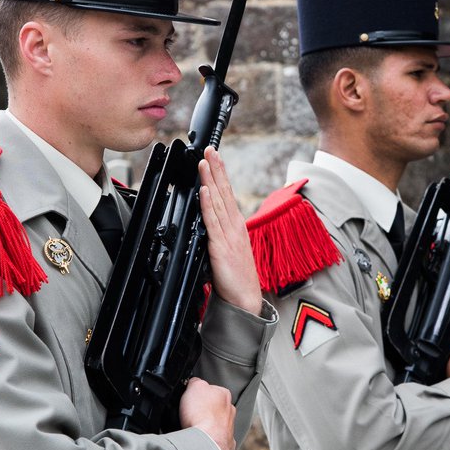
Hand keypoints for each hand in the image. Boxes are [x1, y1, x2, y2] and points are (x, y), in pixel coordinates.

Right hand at [179, 377, 236, 449]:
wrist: (205, 442)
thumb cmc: (202, 415)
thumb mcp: (195, 386)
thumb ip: (196, 381)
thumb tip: (194, 382)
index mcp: (224, 394)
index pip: (209, 389)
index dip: (196, 394)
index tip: (189, 400)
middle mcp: (230, 410)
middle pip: (213, 407)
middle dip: (202, 410)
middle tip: (189, 415)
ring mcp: (229, 428)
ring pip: (215, 423)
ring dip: (205, 425)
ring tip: (192, 428)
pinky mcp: (225, 444)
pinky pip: (214, 439)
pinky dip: (207, 439)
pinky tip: (198, 439)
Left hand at [199, 147, 263, 314]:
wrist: (244, 299)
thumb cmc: (235, 278)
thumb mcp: (228, 250)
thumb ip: (218, 234)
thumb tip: (206, 221)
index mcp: (236, 226)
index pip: (227, 195)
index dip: (220, 175)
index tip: (214, 158)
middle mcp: (234, 227)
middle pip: (224, 192)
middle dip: (216, 169)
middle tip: (210, 149)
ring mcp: (228, 235)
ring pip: (218, 202)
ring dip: (210, 180)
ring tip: (205, 162)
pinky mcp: (221, 246)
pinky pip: (212, 221)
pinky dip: (208, 204)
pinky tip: (204, 191)